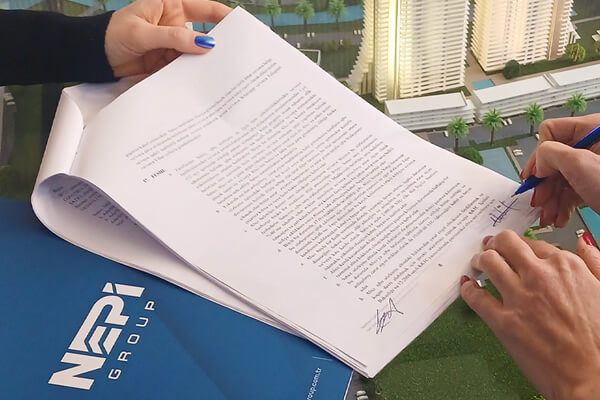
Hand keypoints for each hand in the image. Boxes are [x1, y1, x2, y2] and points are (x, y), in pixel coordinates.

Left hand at [104, 0, 230, 77]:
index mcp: (172, 7)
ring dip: (206, 66)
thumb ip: (174, 38)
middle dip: (219, 45)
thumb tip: (206, 44)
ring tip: (222, 77)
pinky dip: (193, 78)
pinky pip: (185, 71)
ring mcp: (173, 48)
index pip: (205, 8)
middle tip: (237, 58)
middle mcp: (176, 26)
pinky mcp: (168, 66)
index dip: (224, 15)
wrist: (92, 58)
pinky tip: (203, 85)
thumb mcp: (142, 33)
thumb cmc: (112, 34)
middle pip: (205, 35)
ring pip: (197, 56)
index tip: (242, 26)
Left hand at [460, 231, 599, 399]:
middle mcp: (540, 276)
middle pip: (505, 244)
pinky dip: (468, 289)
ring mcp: (519, 297)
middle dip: (495, 243)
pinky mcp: (503, 321)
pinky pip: (476, 297)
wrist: (595, 377)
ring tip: (478, 264)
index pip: (533, 243)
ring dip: (480, 260)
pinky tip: (467, 287)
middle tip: (489, 247)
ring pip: (488, 262)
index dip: (520, 244)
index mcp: (566, 267)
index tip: (514, 247)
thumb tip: (583, 243)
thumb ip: (594, 263)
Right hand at [521, 114, 599, 226]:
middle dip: (544, 184)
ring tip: (548, 216)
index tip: (536, 178)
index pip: (551, 131)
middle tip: (538, 202)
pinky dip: (563, 204)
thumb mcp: (580, 165)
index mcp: (594, 128)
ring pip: (561, 177)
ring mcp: (596, 165)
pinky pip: (572, 189)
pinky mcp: (598, 184)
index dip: (540, 156)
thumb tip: (538, 162)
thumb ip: (550, 154)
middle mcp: (595, 144)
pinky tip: (559, 216)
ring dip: (551, 198)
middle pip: (554, 157)